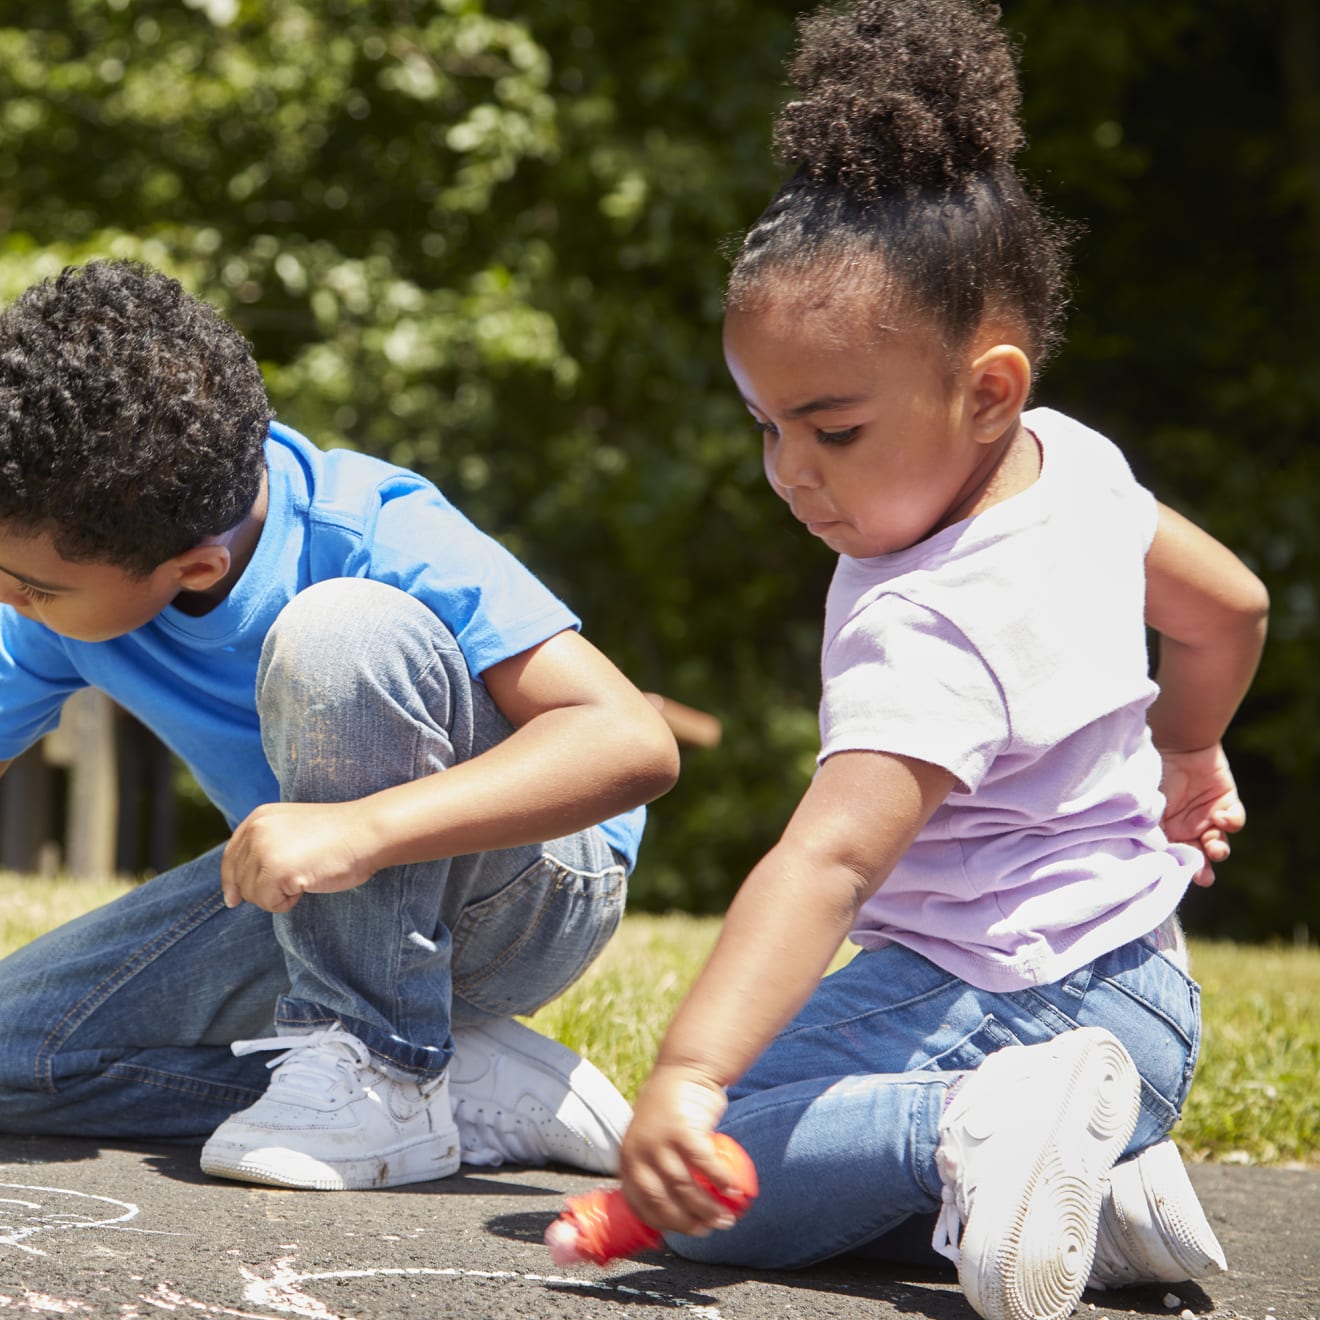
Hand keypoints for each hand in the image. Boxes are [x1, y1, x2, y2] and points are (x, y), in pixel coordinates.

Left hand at [221, 800, 375, 911]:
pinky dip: (287, 903)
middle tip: (297, 875)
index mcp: (259, 817)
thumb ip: (267, 844)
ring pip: (252, 895)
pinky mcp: (275, 871)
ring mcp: (264, 850)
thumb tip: (240, 884)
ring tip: (305, 875)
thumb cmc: (339, 836)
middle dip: (264, 888)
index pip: (231, 856)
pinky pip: (268, 904)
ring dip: (277, 895)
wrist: (366, 832)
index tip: (233, 899)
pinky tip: (307, 883)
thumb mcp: (292, 831)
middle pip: (240, 879)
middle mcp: (256, 831)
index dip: (231, 880)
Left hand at [619, 1064, 735, 1236]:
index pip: (641, 1204)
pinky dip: (720, 1180)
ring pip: (684, 1187)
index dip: (665, 1225)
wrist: (685, 1069)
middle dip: (688, 1223)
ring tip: (726, 1217)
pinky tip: (734, 1189)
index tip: (687, 1232)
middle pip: (662, 1201)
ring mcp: (659, 1140)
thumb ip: (656, 1168)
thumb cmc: (672, 1110)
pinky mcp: (681, 1128)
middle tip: (711, 1229)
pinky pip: (704, 1163)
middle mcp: (638, 1151)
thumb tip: (674, 1209)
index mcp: (627, 1158)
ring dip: (708, 1208)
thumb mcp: (652, 1140)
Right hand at [1158, 742, 1244, 886]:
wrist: (1176, 742)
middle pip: (1198, 857)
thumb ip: (1147, 826)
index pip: (1173, 856)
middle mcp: (1189, 828)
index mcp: (1167, 831)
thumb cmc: (1154, 772)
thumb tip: (1147, 852)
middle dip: (1202, 871)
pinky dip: (1230, 823)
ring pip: (1219, 844)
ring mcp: (1209, 817)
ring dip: (1217, 851)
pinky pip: (1234, 821)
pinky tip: (1220, 818)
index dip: (1177, 868)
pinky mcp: (1228, 803)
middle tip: (1203, 877)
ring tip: (1214, 849)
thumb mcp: (1146, 803)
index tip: (1176, 875)